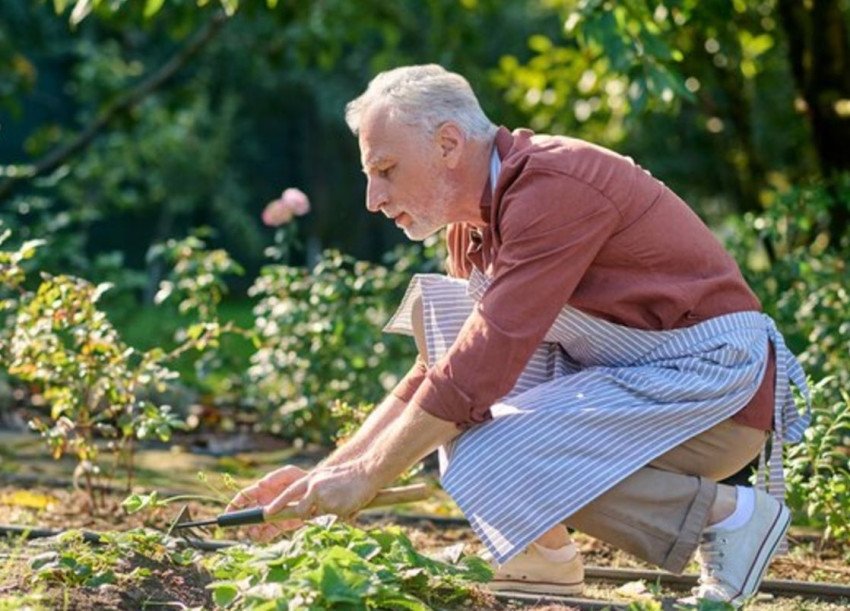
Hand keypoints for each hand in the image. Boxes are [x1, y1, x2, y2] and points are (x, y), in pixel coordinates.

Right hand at [226, 465, 306, 541]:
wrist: (316, 493)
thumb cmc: (300, 479)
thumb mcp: (289, 473)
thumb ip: (274, 477)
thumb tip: (260, 484)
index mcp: (262, 491)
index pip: (244, 497)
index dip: (235, 504)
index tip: (229, 511)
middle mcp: (264, 504)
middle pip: (247, 514)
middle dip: (242, 520)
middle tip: (242, 525)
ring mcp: (271, 515)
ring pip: (255, 526)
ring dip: (251, 530)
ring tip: (254, 532)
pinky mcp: (280, 525)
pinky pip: (267, 533)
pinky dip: (263, 536)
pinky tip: (262, 536)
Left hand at [265, 460, 380, 524]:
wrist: (367, 471)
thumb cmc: (349, 475)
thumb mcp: (327, 476)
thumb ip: (315, 488)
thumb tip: (306, 505)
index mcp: (311, 479)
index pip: (289, 493)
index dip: (278, 503)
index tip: (267, 512)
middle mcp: (315, 489)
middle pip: (301, 512)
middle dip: (308, 515)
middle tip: (318, 513)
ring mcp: (325, 500)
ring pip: (320, 517)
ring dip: (330, 514)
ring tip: (343, 501)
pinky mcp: (336, 509)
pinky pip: (335, 520)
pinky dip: (342, 516)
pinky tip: (351, 505)